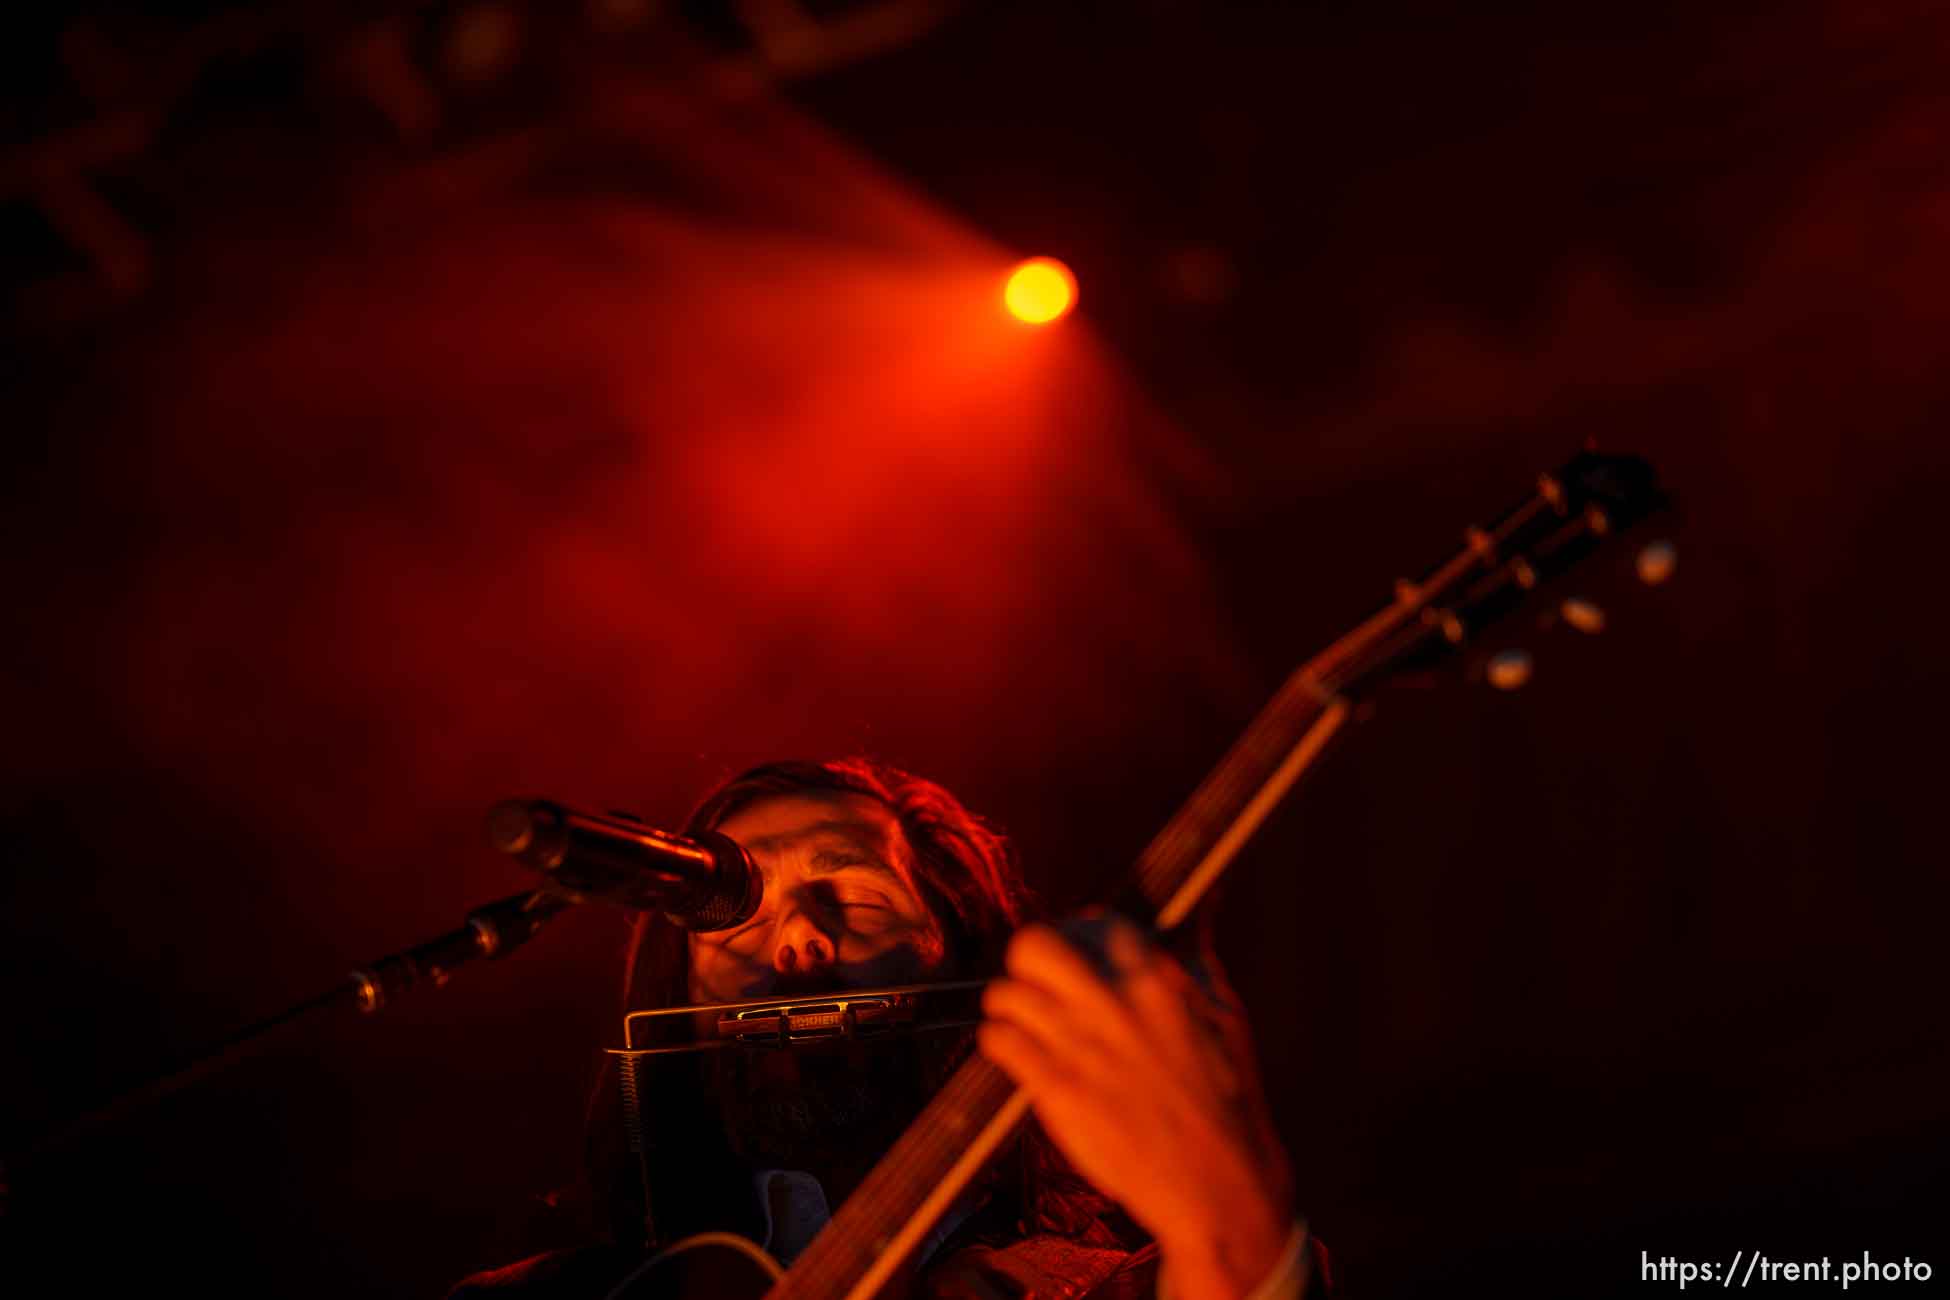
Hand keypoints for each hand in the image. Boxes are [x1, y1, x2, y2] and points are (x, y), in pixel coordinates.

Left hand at [977, 918, 1298, 1299]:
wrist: (1217, 1185)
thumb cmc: (1226, 1103)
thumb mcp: (1226, 1016)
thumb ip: (1193, 965)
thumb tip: (1176, 928)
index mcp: (1158, 979)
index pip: (1094, 922)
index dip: (1079, 936)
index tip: (1078, 956)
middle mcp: (1113, 1003)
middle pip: (1034, 944)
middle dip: (1030, 961)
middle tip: (1039, 983)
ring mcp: (1080, 1045)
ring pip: (1006, 993)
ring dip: (1011, 1007)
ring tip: (1027, 1025)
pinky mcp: (1055, 1089)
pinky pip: (998, 1041)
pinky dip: (1001, 1044)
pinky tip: (1020, 1056)